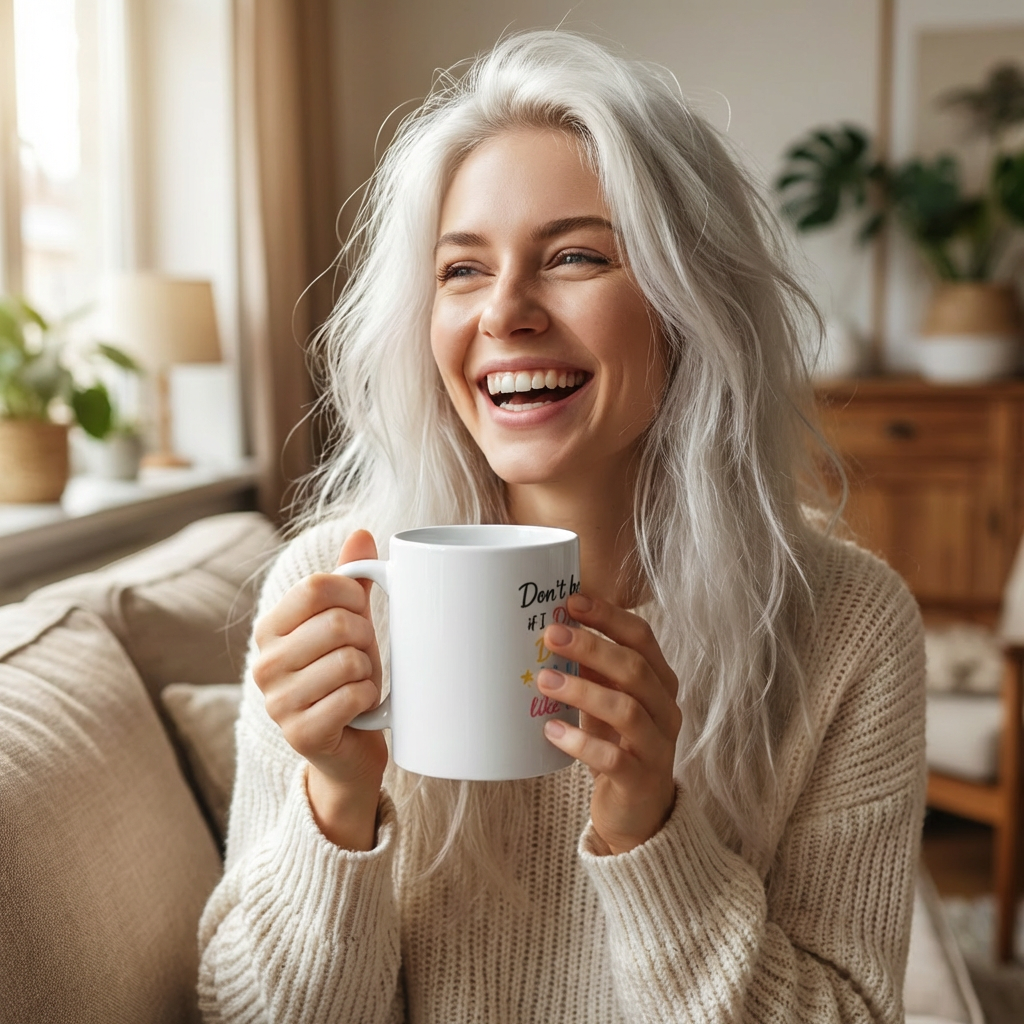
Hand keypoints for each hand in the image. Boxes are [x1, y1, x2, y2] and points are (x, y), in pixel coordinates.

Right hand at [252, 529, 386, 848]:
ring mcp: (277, 702)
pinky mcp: (300, 733)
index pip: (316, 586)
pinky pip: (354, 696)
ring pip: (349, 661)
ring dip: (369, 672)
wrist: (349, 747)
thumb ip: (351, 579)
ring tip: (359, 682)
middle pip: (336, 623)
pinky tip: (360, 707)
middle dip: (366, 638)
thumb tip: (362, 532)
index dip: (353, 596)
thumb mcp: (349, 623)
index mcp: (270, 628)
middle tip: (363, 656)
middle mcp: (264, 663)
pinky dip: (370, 698)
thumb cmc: (347, 676)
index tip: (360, 614)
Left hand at [538, 592, 680, 854]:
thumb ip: (591, 670)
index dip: (608, 616)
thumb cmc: (617, 743)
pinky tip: (552, 731)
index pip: (641, 637)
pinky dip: (580, 742)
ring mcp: (658, 745)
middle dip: (591, 647)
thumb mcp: (606, 701)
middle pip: (634, 668)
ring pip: (626, 708)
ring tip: (544, 681)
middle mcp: (665, 708)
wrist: (638, 813)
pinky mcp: (642, 779)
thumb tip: (553, 628)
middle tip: (551, 634)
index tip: (571, 601)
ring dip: (581, 690)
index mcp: (660, 681)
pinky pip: (613, 757)